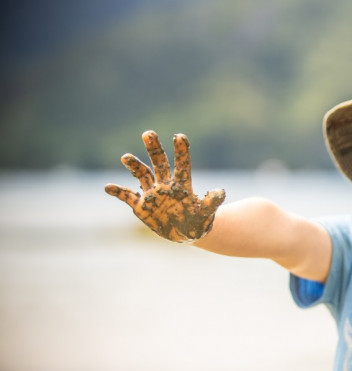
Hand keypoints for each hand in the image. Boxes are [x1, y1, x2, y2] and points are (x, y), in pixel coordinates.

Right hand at [105, 131, 225, 242]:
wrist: (185, 234)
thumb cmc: (198, 222)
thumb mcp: (205, 214)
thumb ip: (211, 203)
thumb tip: (221, 192)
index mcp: (182, 185)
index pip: (182, 165)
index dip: (181, 151)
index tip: (179, 136)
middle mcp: (166, 185)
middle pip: (159, 163)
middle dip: (154, 149)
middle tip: (148, 133)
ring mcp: (152, 194)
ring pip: (142, 175)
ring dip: (134, 166)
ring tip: (126, 157)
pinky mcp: (141, 206)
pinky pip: (127, 196)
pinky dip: (118, 192)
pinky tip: (108, 187)